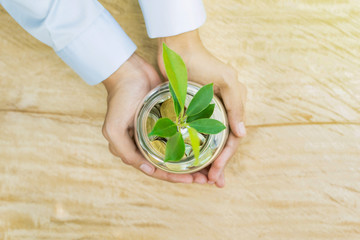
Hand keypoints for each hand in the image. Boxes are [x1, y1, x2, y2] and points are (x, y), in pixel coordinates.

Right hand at [102, 53, 203, 183]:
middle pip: (170, 163)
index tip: (192, 180)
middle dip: (188, 173)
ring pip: (179, 151)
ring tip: (210, 166)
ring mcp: (159, 131)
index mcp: (135, 148)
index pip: (156, 170)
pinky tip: (206, 146)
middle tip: (206, 178)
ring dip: (193, 160)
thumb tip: (148, 170)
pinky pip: (182, 134)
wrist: (129, 71)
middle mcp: (147, 142)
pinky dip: (193, 142)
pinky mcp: (168, 118)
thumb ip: (126, 152)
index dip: (174, 177)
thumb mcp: (114, 129)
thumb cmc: (120, 99)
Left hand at [158, 30, 246, 187]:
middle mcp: (221, 111)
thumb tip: (242, 134)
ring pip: (209, 143)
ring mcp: (205, 113)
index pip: (233, 138)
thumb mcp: (225, 80)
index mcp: (233, 105)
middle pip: (222, 144)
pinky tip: (192, 160)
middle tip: (212, 182)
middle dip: (219, 165)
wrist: (176, 50)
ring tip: (204, 179)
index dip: (226, 157)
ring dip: (208, 161)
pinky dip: (196, 149)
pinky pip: (195, 135)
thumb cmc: (201, 62)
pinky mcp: (190, 112)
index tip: (216, 173)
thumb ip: (236, 105)